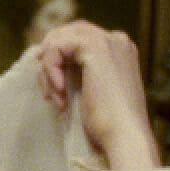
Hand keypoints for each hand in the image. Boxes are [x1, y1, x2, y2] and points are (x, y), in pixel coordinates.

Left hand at [34, 20, 160, 170]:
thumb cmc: (108, 125)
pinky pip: (57, 48)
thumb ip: (79, 73)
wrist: (124, 137)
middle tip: (47, 90)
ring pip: (59, 41)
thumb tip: (45, 61)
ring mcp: (108, 41)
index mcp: (120, 51)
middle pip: (67, 33)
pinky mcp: (96, 47)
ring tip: (55, 98)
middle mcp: (117, 40)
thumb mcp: (92, 92)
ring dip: (49, 70)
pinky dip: (50, 70)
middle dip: (50, 59)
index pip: (78, 38)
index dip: (57, 58)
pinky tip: (59, 93)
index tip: (51, 87)